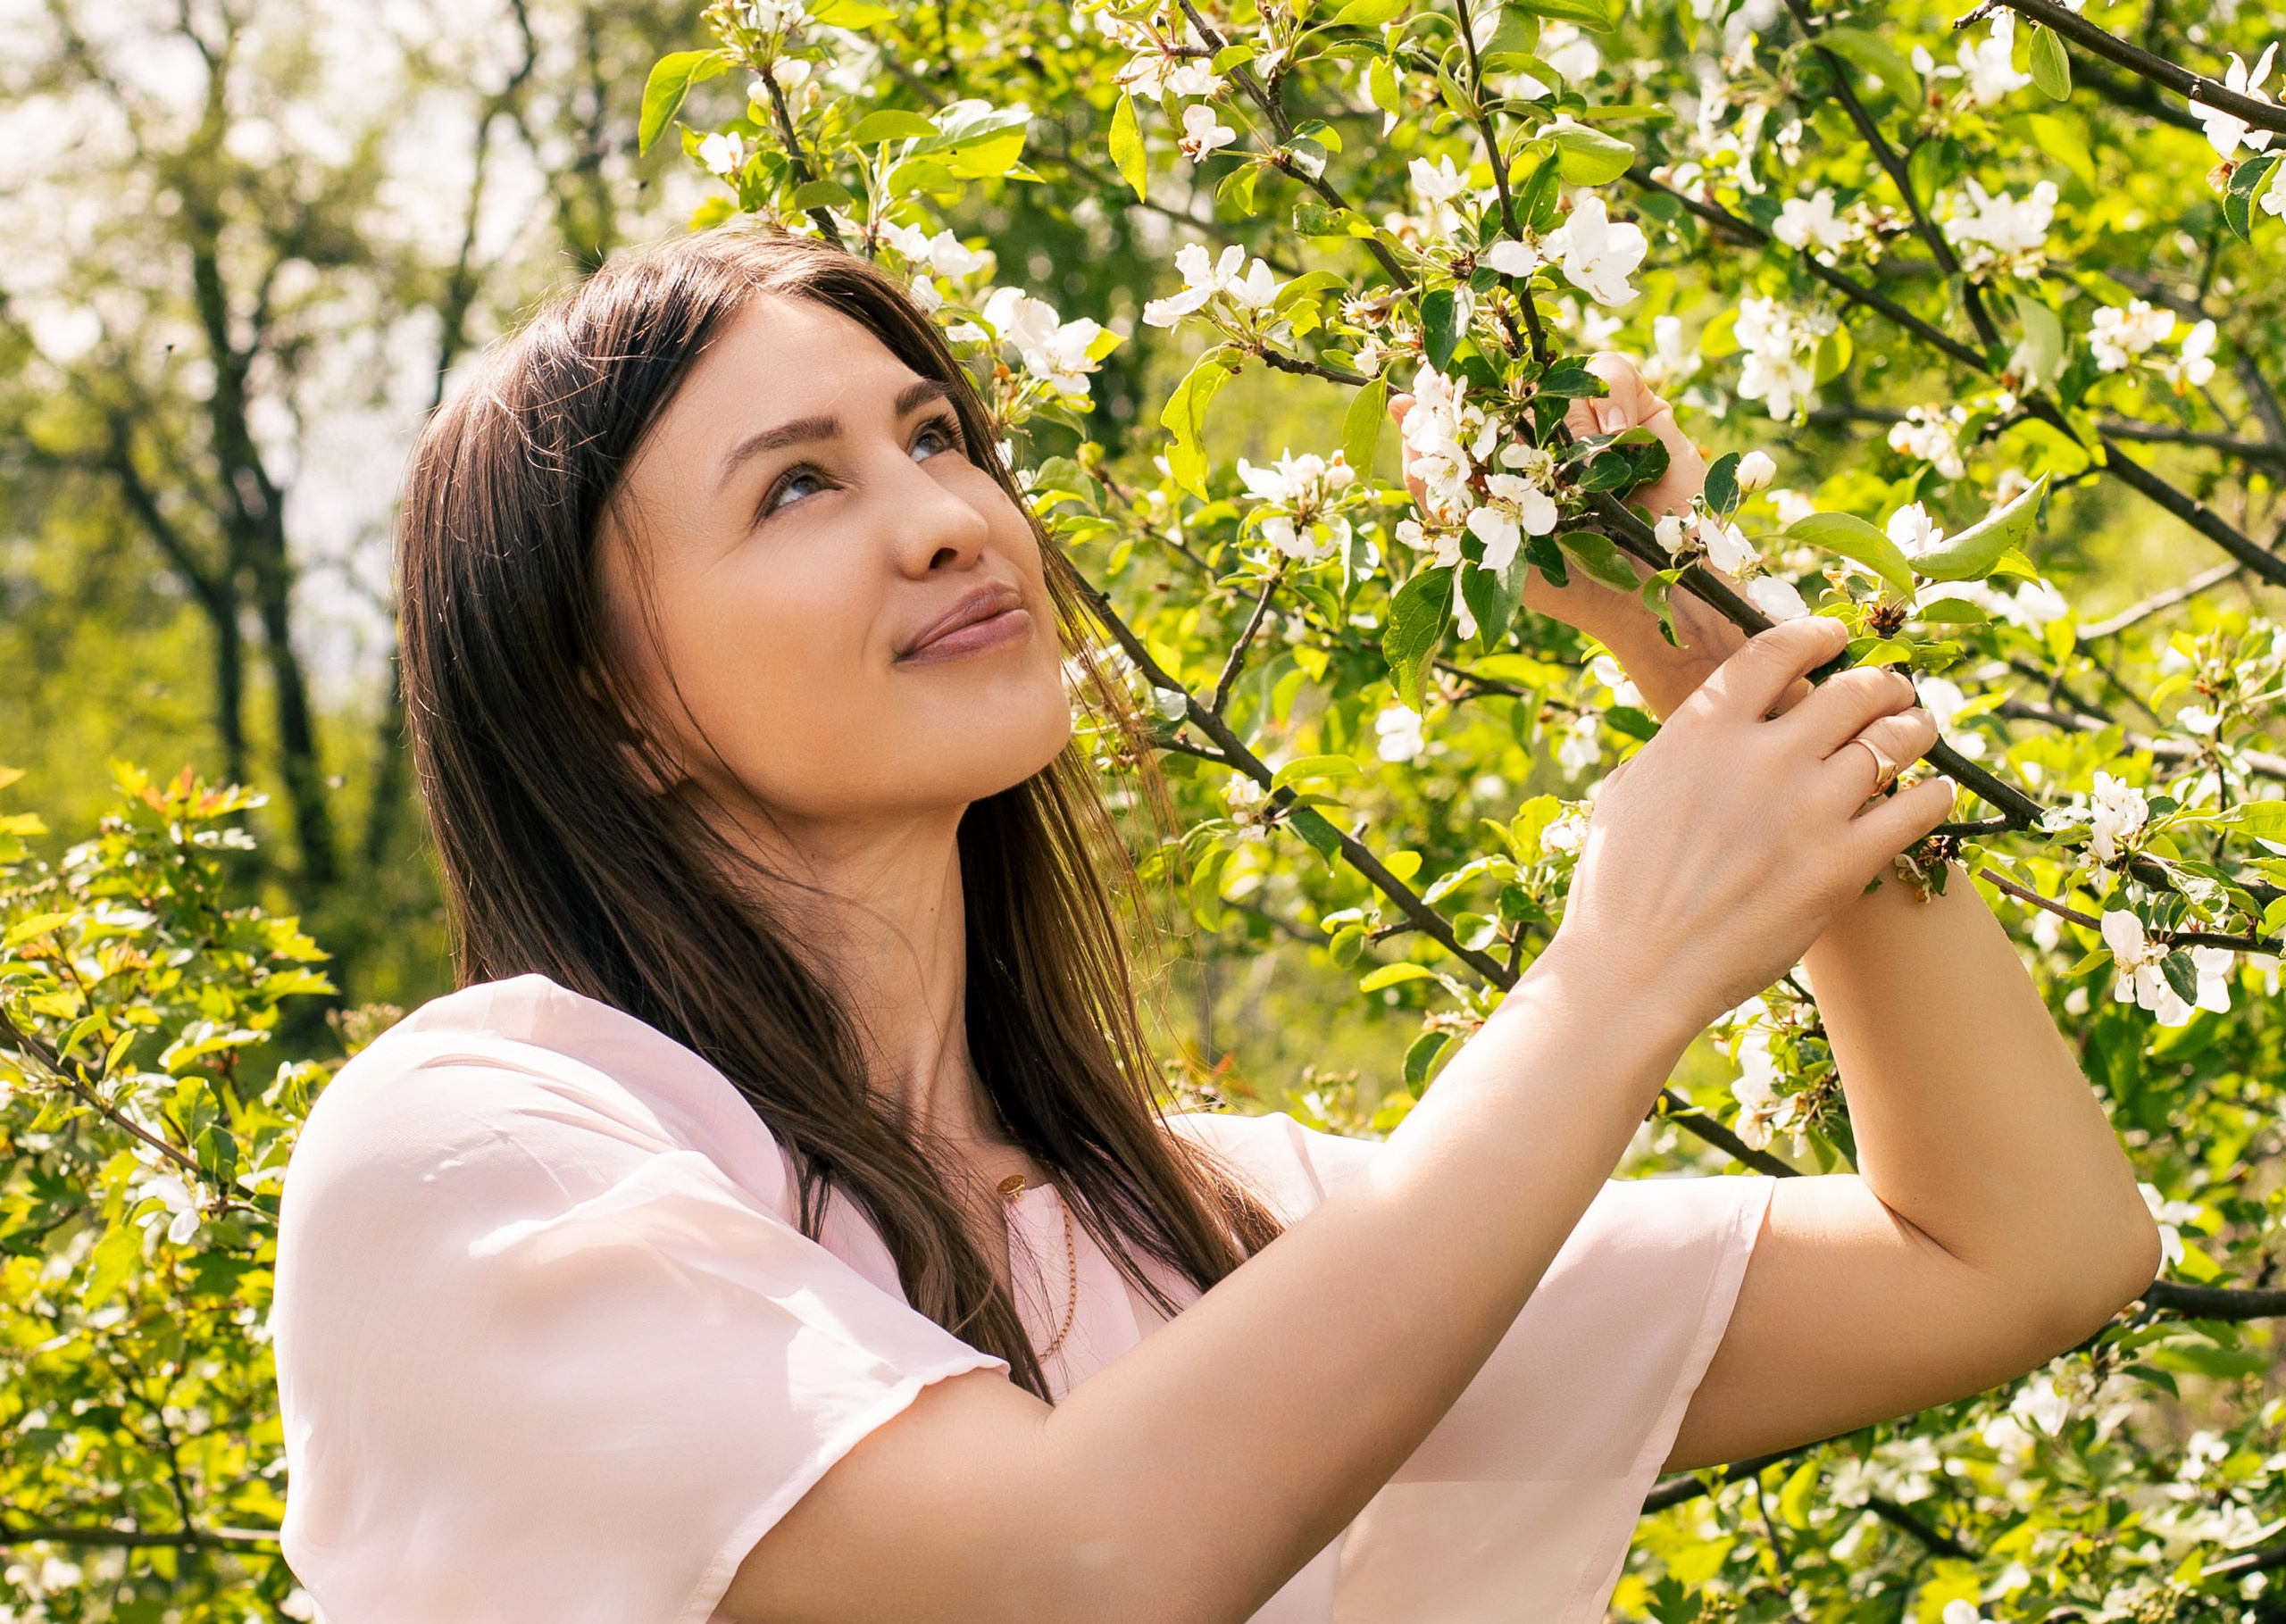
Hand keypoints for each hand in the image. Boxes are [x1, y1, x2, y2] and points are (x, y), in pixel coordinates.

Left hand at [1389, 351, 1744, 719]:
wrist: (1653, 598)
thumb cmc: (1567, 581)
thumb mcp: (1487, 543)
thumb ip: (1438, 485)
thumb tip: (1397, 408)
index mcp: (1503, 459)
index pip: (1469, 403)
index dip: (1450, 387)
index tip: (1431, 380)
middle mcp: (1544, 431)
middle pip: (1512, 373)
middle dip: (1502, 384)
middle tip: (1501, 410)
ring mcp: (1590, 417)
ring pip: (1558, 370)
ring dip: (1563, 414)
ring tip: (1578, 465)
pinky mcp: (1639, 409)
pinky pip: (1610, 370)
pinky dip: (1610, 400)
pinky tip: (1617, 441)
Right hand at [1554, 616, 1950, 1032]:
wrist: (1636, 970)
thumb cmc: (1616, 891)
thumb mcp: (1628, 795)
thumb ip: (1677, 753)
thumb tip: (1704, 739)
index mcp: (1701, 731)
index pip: (1774, 653)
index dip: (1814, 635)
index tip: (1833, 637)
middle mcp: (1762, 757)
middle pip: (1850, 691)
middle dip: (1880, 684)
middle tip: (1893, 690)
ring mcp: (1808, 809)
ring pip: (1893, 740)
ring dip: (1915, 728)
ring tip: (1921, 729)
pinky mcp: (1843, 864)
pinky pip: (1916, 810)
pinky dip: (1934, 794)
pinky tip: (1935, 793)